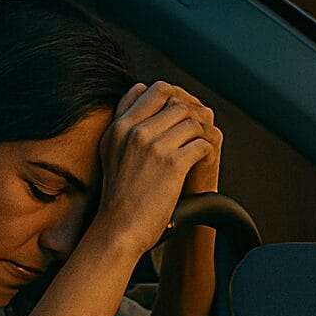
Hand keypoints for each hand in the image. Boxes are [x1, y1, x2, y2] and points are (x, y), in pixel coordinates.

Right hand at [93, 80, 223, 255]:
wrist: (119, 229)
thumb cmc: (117, 194)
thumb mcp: (110, 148)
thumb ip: (124, 117)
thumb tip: (140, 87)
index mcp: (121, 126)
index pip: (156, 89)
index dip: (176, 98)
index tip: (182, 114)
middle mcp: (135, 131)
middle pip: (178, 103)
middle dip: (192, 115)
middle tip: (197, 130)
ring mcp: (154, 146)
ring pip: (192, 121)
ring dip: (200, 133)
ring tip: (199, 146)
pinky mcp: (172, 164)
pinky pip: (201, 143)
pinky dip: (205, 150)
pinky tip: (200, 160)